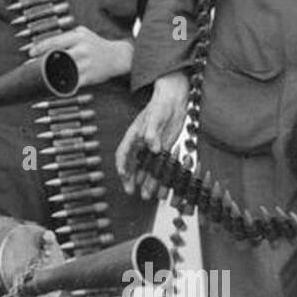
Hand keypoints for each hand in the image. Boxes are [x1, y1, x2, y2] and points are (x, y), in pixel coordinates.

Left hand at [28, 29, 132, 88]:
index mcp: (78, 37)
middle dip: (41, 62)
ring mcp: (86, 64)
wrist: (118, 56)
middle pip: (56, 57)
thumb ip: (65, 36)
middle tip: (30, 67)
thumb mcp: (82, 33)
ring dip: (48, 75)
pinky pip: (71, 83)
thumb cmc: (95, 44)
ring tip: (38, 77)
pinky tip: (51, 87)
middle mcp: (82, 50)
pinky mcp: (89, 77)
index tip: (30, 53)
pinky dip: (60, 86)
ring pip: (62, 71)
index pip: (54, 41)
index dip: (39, 47)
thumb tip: (44, 43)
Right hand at [115, 72, 189, 197]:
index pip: (123, 153)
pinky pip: (159, 167)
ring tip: (146, 195)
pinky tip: (160, 187)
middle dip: (130, 179)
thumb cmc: (160, 106)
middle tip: (130, 191)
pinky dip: (159, 177)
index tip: (123, 175)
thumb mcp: (155, 117)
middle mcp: (140, 145)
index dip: (122, 165)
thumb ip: (152, 133)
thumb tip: (153, 149)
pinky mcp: (164, 150)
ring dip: (145, 181)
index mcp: (133, 136)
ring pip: (146, 168)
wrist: (174, 101)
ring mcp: (152, 149)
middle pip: (132, 165)